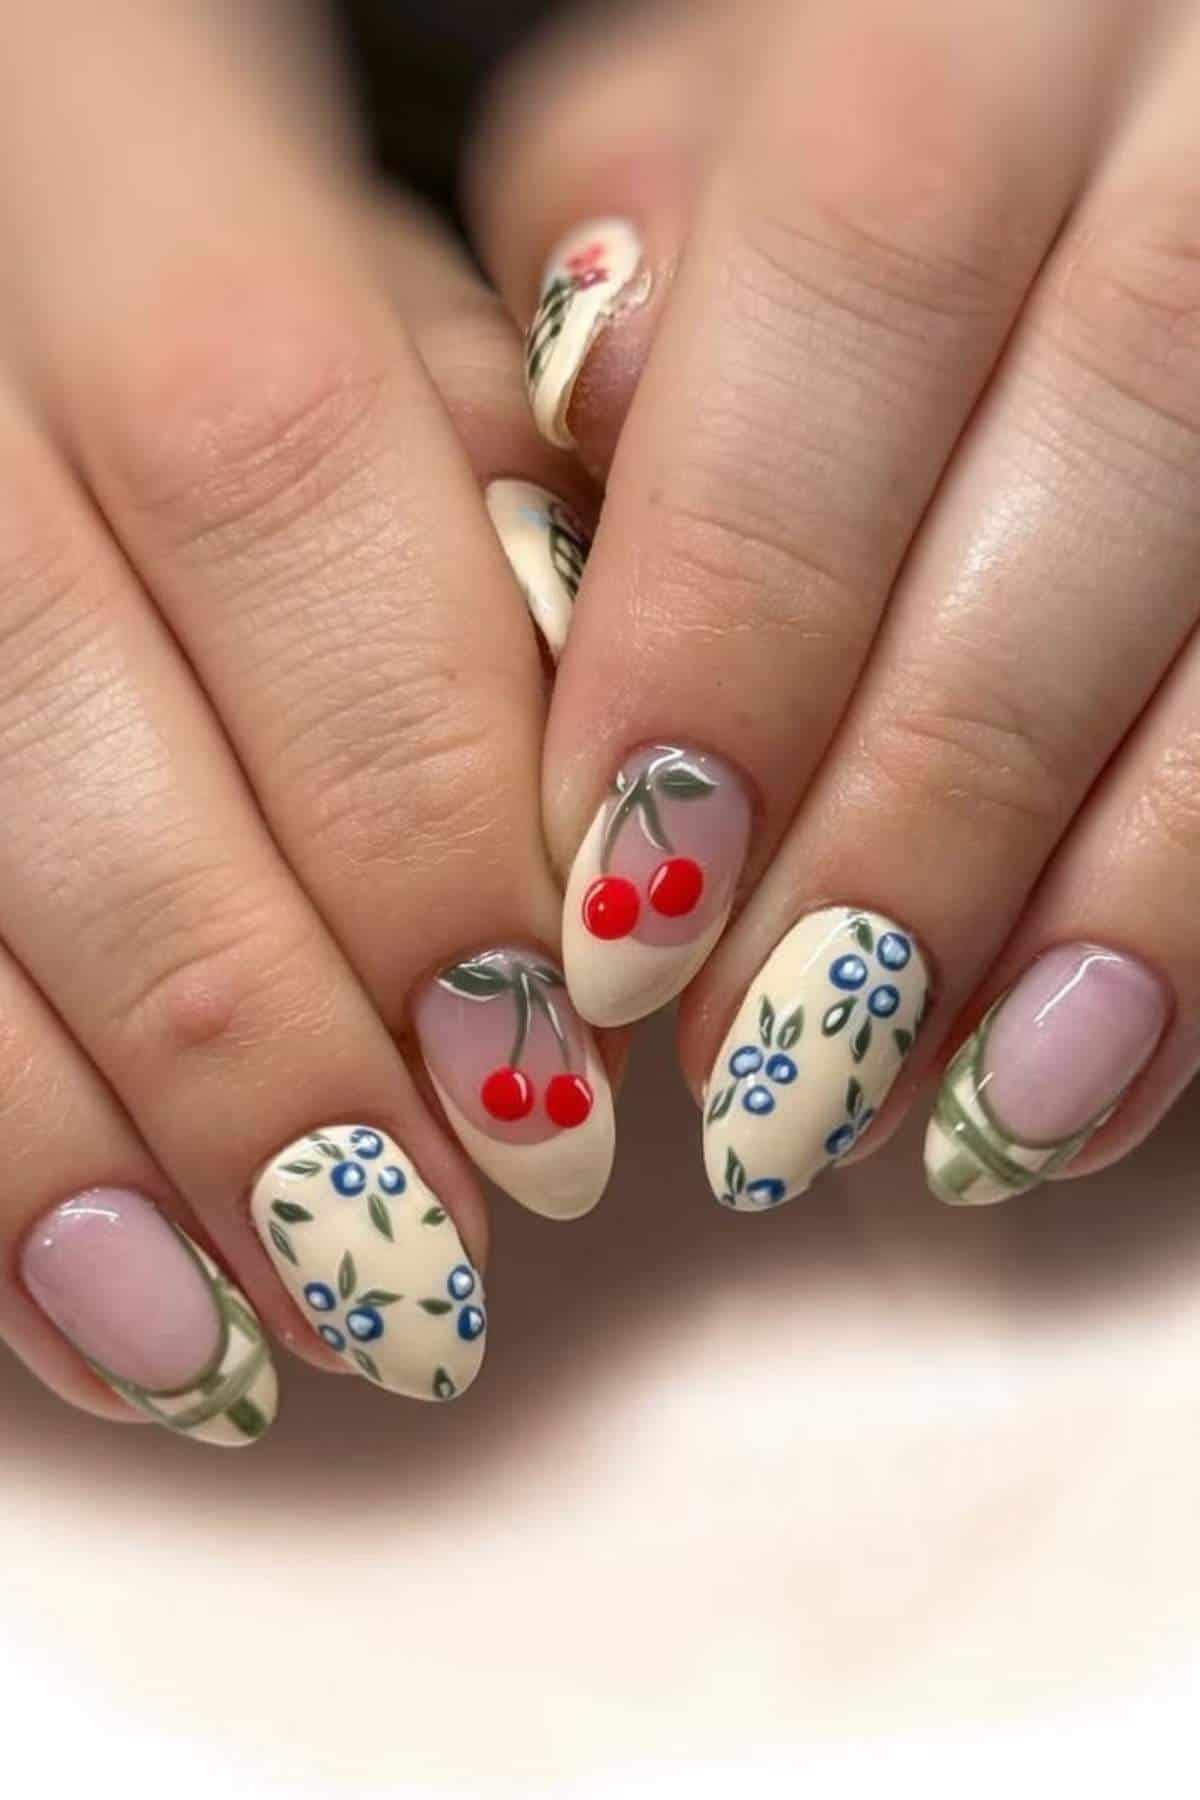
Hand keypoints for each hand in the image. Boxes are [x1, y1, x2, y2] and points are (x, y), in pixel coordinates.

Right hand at [0, 0, 616, 1444]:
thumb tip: (622, 820)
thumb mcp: (413, 307)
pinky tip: (93, 1298)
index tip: (569, 1042)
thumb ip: (506, 497)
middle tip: (443, 1237)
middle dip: (257, 996)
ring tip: (267, 1332)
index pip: (276, 460)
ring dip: (82, 1121)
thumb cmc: (280, 301)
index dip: (417, 786)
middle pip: (49, 667)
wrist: (41, 241)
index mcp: (115, 139)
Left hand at [469, 0, 1199, 1211]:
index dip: (739, 607)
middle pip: (1109, 442)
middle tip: (756, 1057)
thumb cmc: (844, 164)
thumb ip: (635, 261)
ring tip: (928, 1119)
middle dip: (920, 793)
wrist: (1083, 132)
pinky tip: (1077, 1068)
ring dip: (1099, 899)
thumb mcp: (700, 138)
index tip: (612, 884)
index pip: (862, 271)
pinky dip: (1195, 911)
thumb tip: (599, 432)